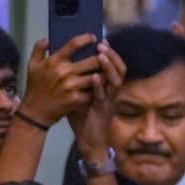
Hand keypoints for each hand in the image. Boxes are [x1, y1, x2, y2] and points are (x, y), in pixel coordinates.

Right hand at [19, 36, 99, 125]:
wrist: (36, 111)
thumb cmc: (35, 86)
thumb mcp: (32, 65)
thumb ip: (39, 50)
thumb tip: (48, 39)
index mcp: (54, 61)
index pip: (73, 44)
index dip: (86, 39)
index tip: (94, 37)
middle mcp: (64, 71)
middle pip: (92, 61)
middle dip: (102, 59)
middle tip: (106, 58)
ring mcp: (71, 86)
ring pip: (96, 77)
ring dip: (103, 75)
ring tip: (107, 73)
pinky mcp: (77, 99)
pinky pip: (93, 92)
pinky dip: (98, 90)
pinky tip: (101, 89)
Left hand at [69, 41, 125, 158]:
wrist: (90, 142)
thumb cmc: (84, 121)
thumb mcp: (80, 97)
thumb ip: (77, 82)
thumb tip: (64, 65)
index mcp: (106, 88)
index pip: (114, 67)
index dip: (110, 54)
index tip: (102, 42)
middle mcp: (111, 93)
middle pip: (119, 70)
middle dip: (112, 56)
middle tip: (102, 44)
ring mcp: (109, 102)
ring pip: (116, 81)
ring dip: (109, 67)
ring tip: (101, 56)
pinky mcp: (104, 111)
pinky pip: (104, 97)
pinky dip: (100, 86)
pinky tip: (95, 77)